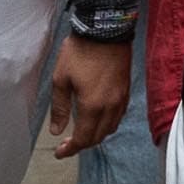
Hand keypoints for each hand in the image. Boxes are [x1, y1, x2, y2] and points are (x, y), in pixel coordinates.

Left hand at [50, 33, 131, 156]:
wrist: (105, 31)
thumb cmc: (80, 52)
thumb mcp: (61, 79)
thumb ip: (59, 108)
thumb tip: (57, 131)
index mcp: (91, 106)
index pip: (83, 138)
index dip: (70, 149)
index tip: (60, 153)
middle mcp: (109, 107)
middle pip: (98, 137)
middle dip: (82, 144)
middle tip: (67, 144)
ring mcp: (120, 100)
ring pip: (110, 129)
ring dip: (95, 135)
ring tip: (81, 132)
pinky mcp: (126, 92)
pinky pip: (118, 117)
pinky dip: (107, 124)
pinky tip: (97, 118)